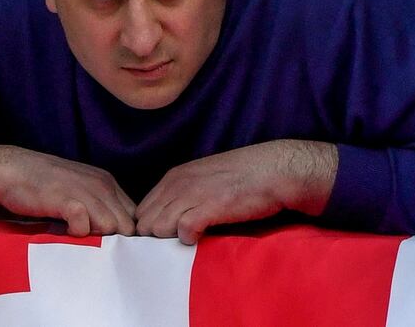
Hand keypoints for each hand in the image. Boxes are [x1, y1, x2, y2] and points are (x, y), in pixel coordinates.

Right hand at [0, 145, 135, 236]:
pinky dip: (78, 234)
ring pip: (112, 227)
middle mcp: (102, 186)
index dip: (125, 234)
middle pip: (127, 225)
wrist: (9, 171)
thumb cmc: (43, 186)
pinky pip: (86, 227)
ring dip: (97, 238)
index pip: (134, 215)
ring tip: (78, 239)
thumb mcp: (80, 191)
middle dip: (115, 240)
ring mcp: (86, 192)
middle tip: (94, 247)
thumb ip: (99, 208)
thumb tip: (115, 235)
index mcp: (108, 183)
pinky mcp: (66, 200)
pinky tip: (65, 232)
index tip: (111, 245)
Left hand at [135, 140, 336, 244]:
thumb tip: (169, 220)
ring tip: (190, 240)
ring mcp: (192, 194)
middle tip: (176, 244)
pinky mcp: (209, 207)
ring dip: (170, 239)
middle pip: (145, 223)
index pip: (142, 210)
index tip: (166, 238)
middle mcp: (177, 184)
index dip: (152, 227)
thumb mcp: (203, 179)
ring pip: (158, 228)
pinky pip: (182, 231)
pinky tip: (201, 237)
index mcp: (173, 177)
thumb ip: (183, 195)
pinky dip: (189, 239)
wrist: (273, 171)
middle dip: (156, 238)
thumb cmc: (242, 178)